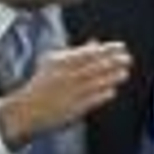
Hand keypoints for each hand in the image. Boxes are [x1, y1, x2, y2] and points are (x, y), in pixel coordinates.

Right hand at [0, 39, 131, 146]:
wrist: (26, 111)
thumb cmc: (42, 86)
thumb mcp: (54, 63)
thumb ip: (76, 52)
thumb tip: (95, 42)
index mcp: (60, 62)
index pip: (89, 52)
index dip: (107, 49)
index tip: (121, 47)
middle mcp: (65, 76)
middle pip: (94, 66)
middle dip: (113, 62)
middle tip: (127, 59)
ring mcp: (69, 92)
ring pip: (95, 82)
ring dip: (111, 77)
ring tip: (124, 73)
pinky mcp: (72, 109)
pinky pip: (91, 100)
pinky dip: (102, 95)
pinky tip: (112, 91)